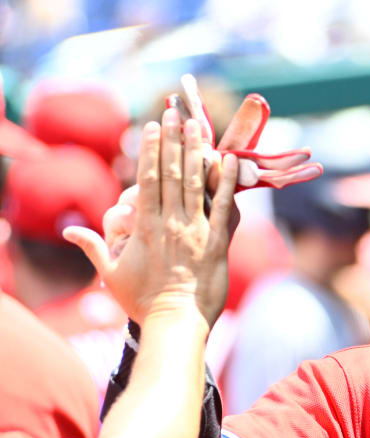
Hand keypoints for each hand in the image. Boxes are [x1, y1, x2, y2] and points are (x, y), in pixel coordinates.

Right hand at [63, 108, 239, 327]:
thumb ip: (93, 246)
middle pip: (170, 173)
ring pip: (195, 184)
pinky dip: (228, 184)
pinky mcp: (217, 243)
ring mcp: (195, 231)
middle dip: (172, 141)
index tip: (152, 127)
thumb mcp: (111, 273)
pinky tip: (232, 161)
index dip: (150, 150)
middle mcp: (170, 222)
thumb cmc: (142, 301)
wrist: (174, 322)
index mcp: (144, 226)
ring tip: (197, 127)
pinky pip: (225, 208)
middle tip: (174, 114)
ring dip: (196, 152)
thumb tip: (70, 230)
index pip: (146, 179)